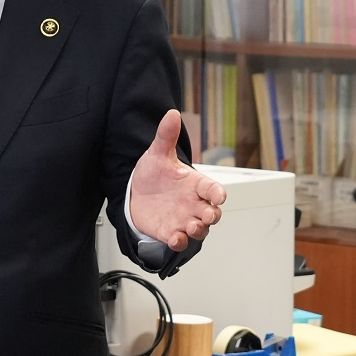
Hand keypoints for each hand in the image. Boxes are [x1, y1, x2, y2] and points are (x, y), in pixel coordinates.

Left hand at [128, 110, 225, 251]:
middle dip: (212, 215)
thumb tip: (172, 113)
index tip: (219, 197)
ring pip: (199, 230)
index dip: (218, 193)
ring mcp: (183, 219)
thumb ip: (166, 136)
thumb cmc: (154, 174)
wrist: (136, 193)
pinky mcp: (169, 232)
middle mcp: (193, 204)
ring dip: (198, 230)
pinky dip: (179, 241)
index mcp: (195, 184)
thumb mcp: (157, 154)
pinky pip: (179, 241)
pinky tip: (175, 238)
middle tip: (208, 215)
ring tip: (192, 226)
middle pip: (211, 212)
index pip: (212, 188)